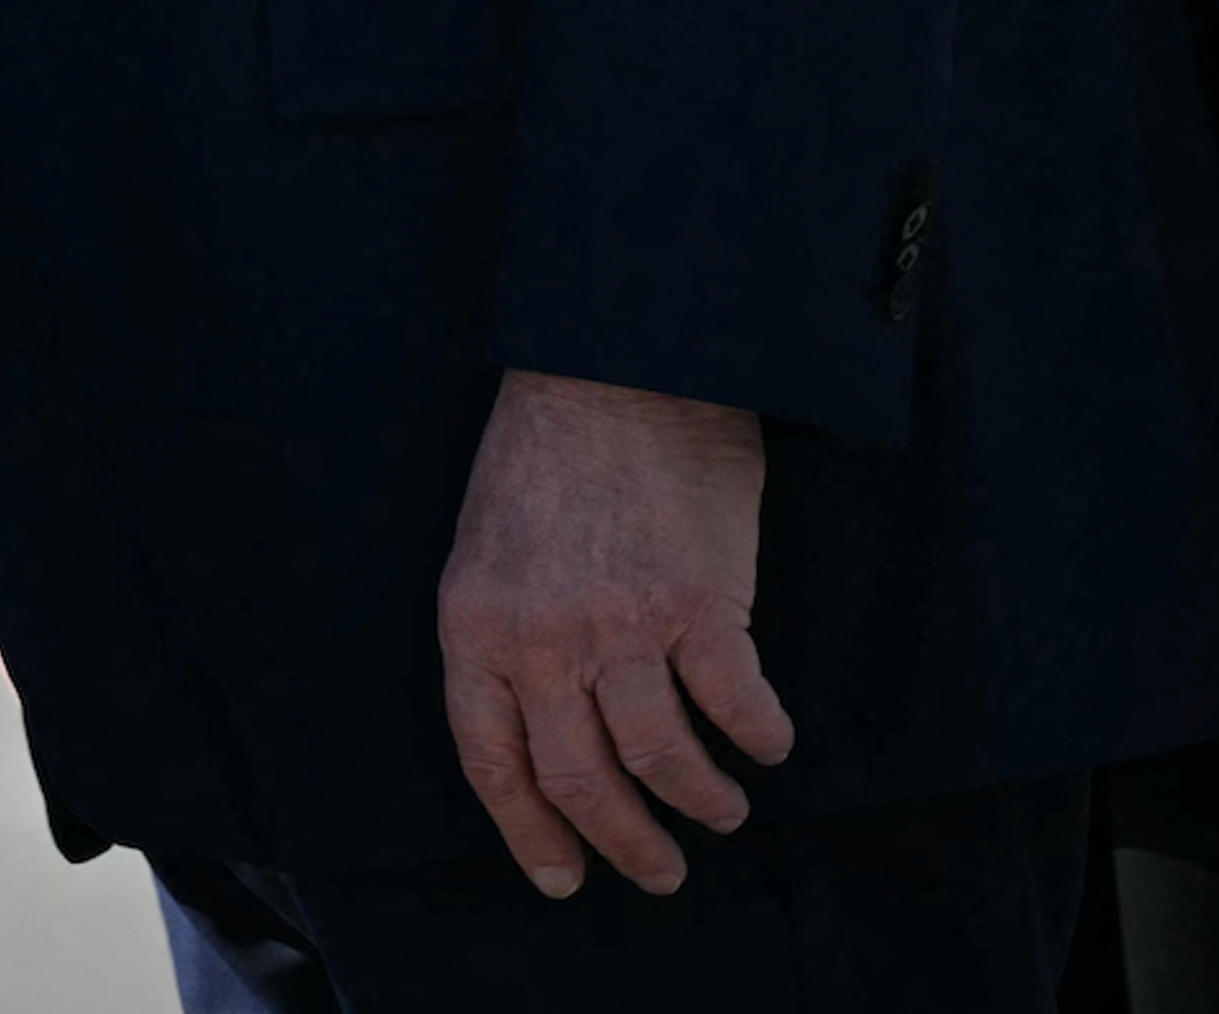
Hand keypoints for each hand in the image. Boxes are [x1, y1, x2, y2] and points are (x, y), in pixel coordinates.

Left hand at [437, 369, 793, 900]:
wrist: (612, 366)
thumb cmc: (545, 448)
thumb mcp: (486, 543)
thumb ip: (505, 631)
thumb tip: (542, 722)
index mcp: (476, 624)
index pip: (492, 760)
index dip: (529, 830)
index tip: (563, 877)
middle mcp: (544, 640)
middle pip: (584, 781)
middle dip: (627, 845)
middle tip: (661, 872)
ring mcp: (624, 627)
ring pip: (665, 763)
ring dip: (700, 803)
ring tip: (722, 812)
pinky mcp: (702, 609)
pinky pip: (739, 711)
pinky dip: (761, 740)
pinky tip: (768, 742)